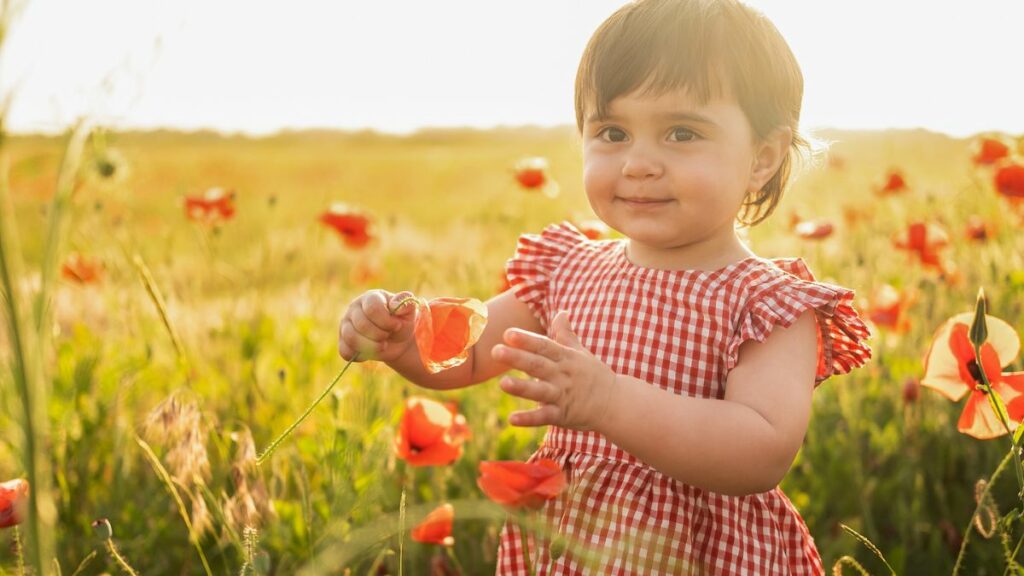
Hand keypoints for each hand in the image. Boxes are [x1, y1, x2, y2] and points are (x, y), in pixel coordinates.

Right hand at [338, 289, 417, 363]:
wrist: (397, 340)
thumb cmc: (402, 321)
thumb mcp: (410, 311)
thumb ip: (407, 303)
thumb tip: (395, 305)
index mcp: (370, 297)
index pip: (372, 308)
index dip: (386, 321)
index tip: (396, 325)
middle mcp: (354, 308)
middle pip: (361, 324)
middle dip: (380, 334)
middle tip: (388, 336)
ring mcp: (346, 324)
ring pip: (351, 337)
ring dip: (371, 346)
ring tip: (382, 345)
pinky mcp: (342, 341)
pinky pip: (345, 351)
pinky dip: (360, 355)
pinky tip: (370, 352)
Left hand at [491, 310, 617, 430]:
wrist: (616, 403)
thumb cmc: (594, 375)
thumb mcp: (581, 353)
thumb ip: (566, 334)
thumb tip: (561, 312)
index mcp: (565, 358)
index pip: (544, 346)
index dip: (527, 340)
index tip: (508, 333)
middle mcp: (562, 375)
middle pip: (538, 365)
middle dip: (517, 358)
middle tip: (495, 350)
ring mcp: (563, 396)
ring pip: (540, 391)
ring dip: (521, 388)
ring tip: (502, 383)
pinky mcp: (562, 416)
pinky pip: (544, 417)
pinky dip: (529, 419)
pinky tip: (512, 419)